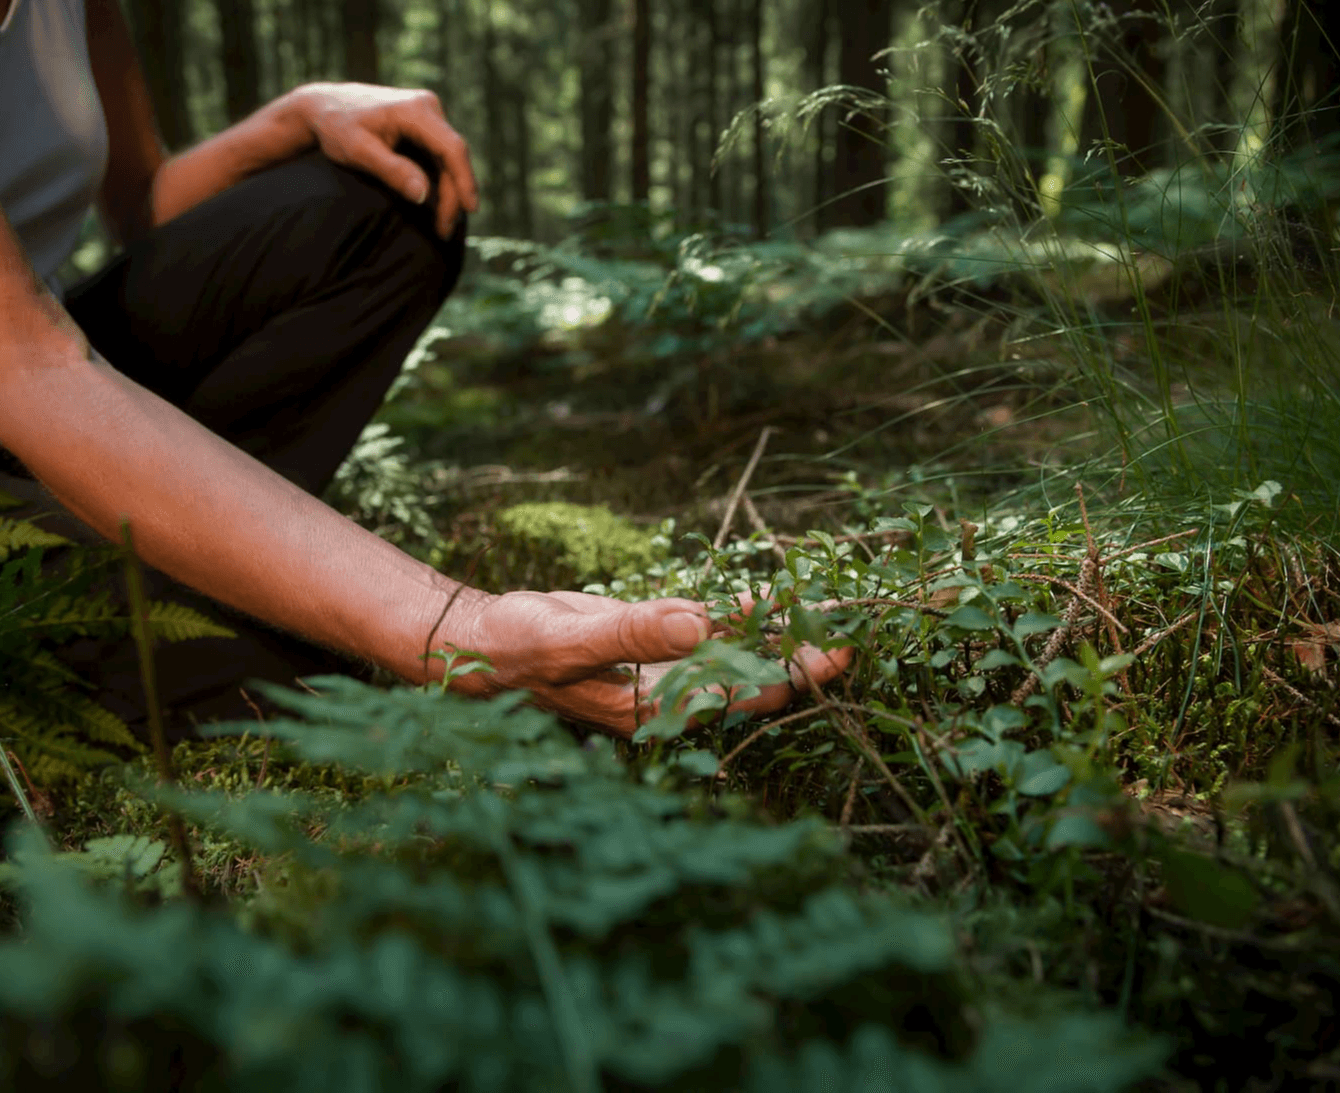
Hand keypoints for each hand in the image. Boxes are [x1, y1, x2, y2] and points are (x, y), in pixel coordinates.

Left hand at [280, 82, 478, 239]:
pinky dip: (439, 180)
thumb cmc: (336, 127)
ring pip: (447, 158)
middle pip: (452, 156)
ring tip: (441, 224)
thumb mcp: (359, 151)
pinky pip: (438, 155)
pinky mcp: (422, 124)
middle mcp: (428, 107)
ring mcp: (427, 114)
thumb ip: (392, 171)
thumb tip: (424, 196)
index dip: (464, 180)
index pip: (451, 148)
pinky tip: (435, 204)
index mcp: (416, 110)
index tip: (470, 209)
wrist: (323, 105)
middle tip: (445, 230)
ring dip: (448, 191)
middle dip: (453, 194)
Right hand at [436, 589, 853, 737]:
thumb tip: (700, 622)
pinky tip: (774, 599)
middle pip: (756, 683)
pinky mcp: (657, 647)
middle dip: (805, 659)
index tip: (839, 646)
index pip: (744, 697)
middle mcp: (670, 696)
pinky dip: (744, 618)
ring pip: (740, 658)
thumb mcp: (569, 639)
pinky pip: (713, 635)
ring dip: (782, 638)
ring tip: (833, 612)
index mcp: (656, 708)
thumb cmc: (517, 650)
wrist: (483, 644)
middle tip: (856, 628)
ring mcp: (666, 672)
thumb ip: (633, 633)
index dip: (795, 673)